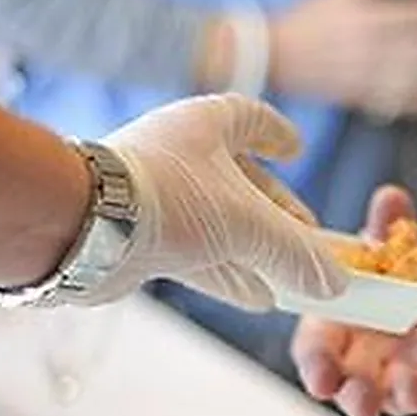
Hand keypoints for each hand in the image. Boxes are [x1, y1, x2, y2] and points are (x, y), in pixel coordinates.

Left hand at [78, 94, 347, 309]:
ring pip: (220, 223)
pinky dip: (230, 274)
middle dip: (277, 212)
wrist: (82, 229)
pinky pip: (198, 254)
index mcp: (205, 125)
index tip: (295, 149)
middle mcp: (179, 155)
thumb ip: (297, 254)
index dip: (275, 133)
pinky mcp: (142, 238)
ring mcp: (159, 197)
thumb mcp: (250, 225)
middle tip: (308, 238)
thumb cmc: (167, 199)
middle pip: (241, 181)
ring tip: (291, 277)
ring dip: (256, 251)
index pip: (248, 118)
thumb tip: (334, 282)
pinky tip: (258, 297)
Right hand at [291, 185, 416, 415]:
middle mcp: (363, 365)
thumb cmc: (386, 276)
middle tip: (362, 402)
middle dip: (356, 399)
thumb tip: (391, 197)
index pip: (316, 357)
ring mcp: (402, 376)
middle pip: (353, 392)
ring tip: (412, 389)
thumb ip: (386, 228)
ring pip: (400, 397)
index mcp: (334, 334)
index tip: (320, 380)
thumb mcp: (385, 248)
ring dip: (405, 395)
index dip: (316, 369)